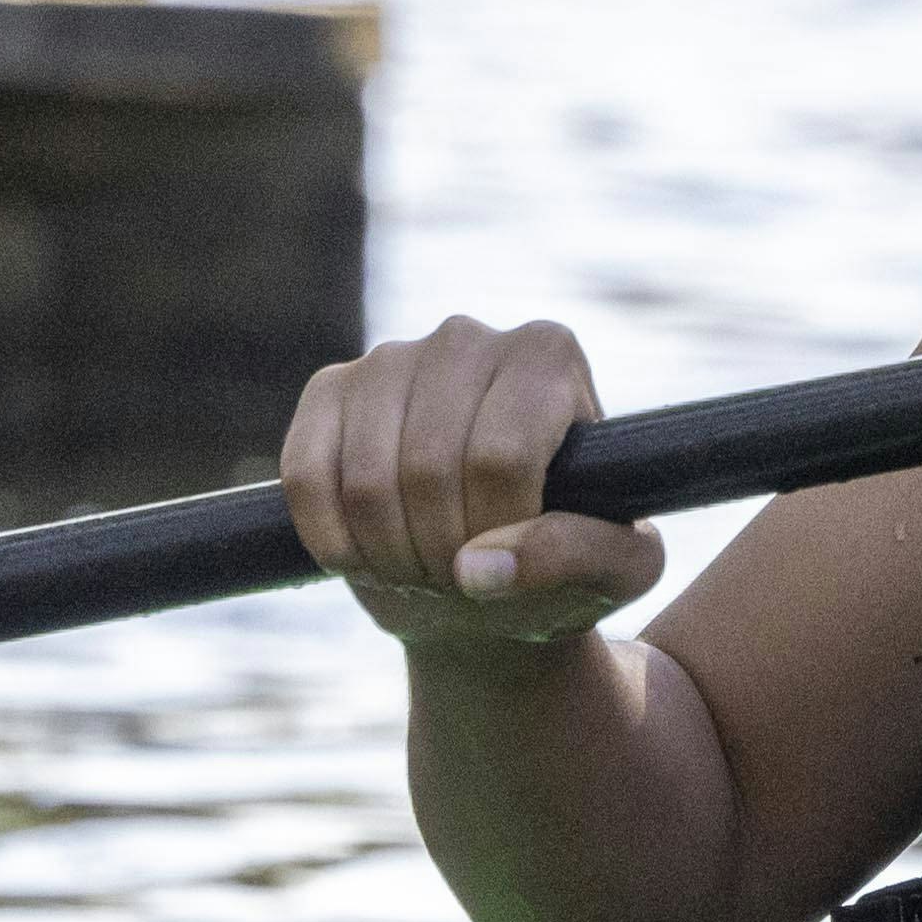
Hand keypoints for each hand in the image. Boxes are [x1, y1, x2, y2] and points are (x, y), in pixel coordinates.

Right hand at [283, 313, 664, 650]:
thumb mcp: (614, 571)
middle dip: (440, 553)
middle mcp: (468, 337)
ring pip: (365, 479)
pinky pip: (307, 476)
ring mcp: (390, 357)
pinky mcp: (328, 390)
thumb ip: (578, 558)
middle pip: (429, 468)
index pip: (500, 457)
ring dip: (388, 555)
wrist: (488, 576)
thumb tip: (479, 567)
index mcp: (548, 356)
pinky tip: (364, 558)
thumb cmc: (565, 563)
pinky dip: (331, 539)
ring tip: (421, 573)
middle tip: (460, 585)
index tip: (509, 569)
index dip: (495, 534)